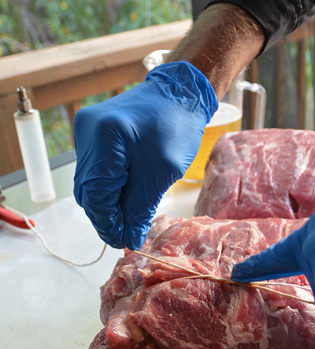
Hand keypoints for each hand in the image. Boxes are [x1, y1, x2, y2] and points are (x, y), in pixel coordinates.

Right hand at [73, 61, 217, 248]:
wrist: (179, 93)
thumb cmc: (176, 127)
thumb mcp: (162, 172)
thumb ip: (142, 207)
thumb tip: (129, 238)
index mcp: (104, 137)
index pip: (96, 194)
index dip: (108, 223)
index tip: (123, 241)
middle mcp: (87, 133)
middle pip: (88, 190)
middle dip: (107, 216)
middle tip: (127, 235)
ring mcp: (87, 132)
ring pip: (90, 183)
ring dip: (109, 204)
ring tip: (130, 220)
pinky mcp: (94, 135)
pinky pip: (96, 171)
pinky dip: (110, 188)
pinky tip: (127, 198)